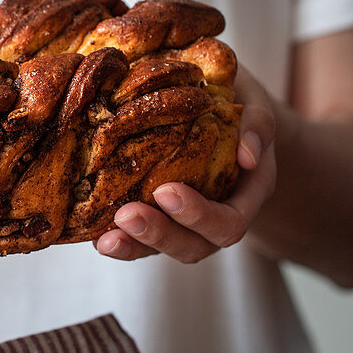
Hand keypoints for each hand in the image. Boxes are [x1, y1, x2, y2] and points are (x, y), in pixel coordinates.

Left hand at [95, 65, 276, 264]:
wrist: (226, 107)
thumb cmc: (239, 103)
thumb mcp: (256, 105)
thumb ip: (258, 125)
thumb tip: (248, 155)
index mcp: (247, 195)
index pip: (230, 222)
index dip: (200, 216)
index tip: (166, 192)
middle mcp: (217, 217)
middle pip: (194, 246)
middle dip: (159, 235)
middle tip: (127, 215)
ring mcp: (187, 222)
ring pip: (164, 249)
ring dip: (134, 246)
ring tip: (105, 241)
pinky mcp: (159, 217)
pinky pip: (141, 238)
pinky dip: (120, 239)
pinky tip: (94, 235)